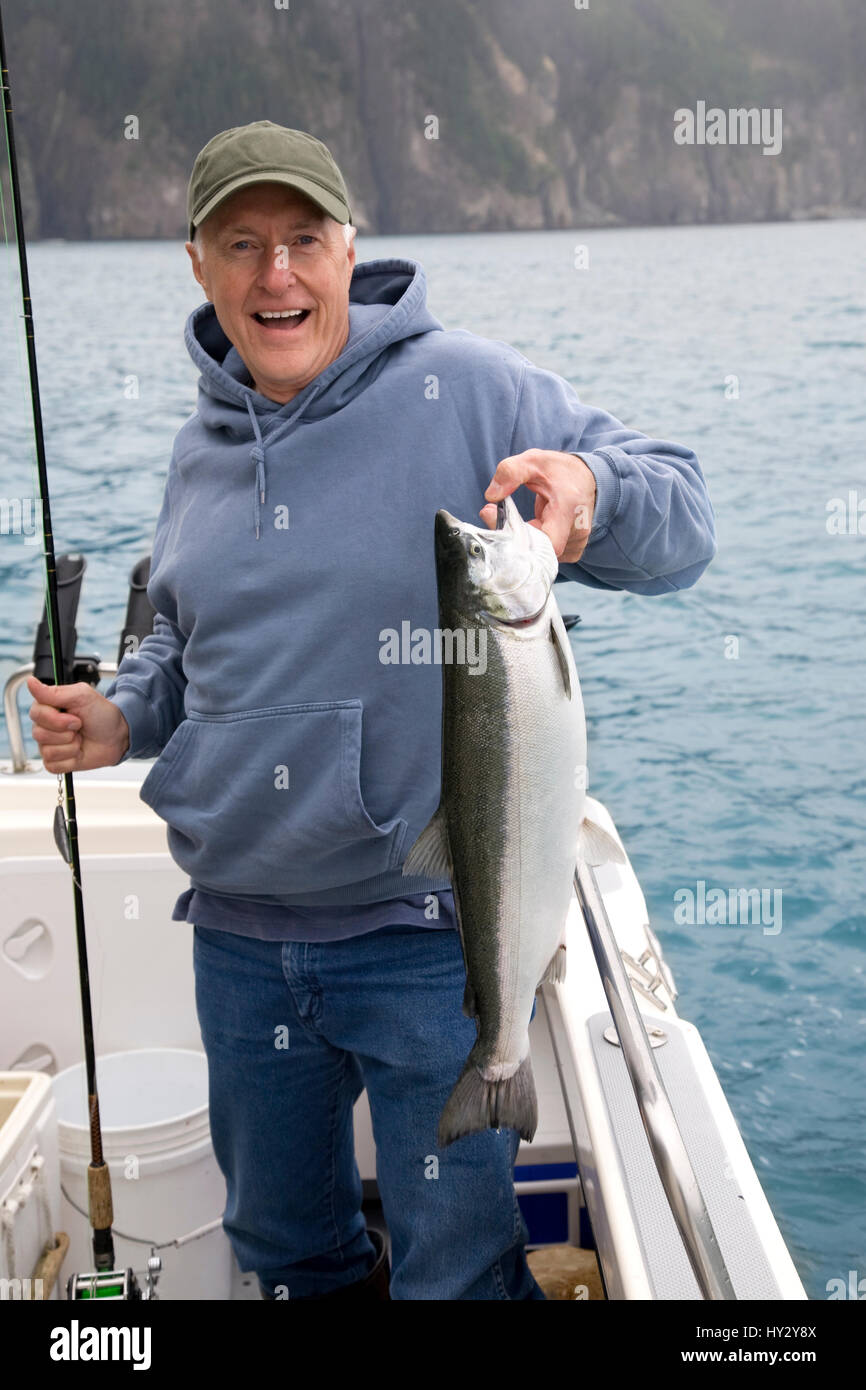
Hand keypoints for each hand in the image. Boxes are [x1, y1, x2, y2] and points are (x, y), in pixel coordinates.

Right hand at [26, 675, 129, 772]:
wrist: (118, 736)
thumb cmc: (101, 714)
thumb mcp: (82, 696)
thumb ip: (53, 692)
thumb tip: (30, 682)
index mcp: (48, 707)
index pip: (36, 714)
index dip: (56, 719)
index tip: (76, 718)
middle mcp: (45, 725)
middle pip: (39, 734)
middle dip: (66, 733)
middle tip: (80, 727)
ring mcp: (48, 744)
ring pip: (47, 751)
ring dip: (70, 746)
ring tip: (80, 739)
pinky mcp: (55, 761)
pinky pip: (53, 765)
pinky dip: (70, 760)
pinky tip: (78, 752)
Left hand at [479, 449, 596, 562]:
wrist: (586, 477)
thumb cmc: (559, 470)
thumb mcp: (533, 461)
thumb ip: (510, 473)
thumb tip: (491, 495)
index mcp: (568, 509)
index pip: (549, 544)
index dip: (523, 542)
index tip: (504, 525)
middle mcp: (578, 530)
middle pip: (541, 552)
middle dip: (516, 539)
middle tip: (500, 518)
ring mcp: (577, 543)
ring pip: (542, 557)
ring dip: (525, 543)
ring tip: (521, 521)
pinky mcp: (574, 551)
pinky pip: (548, 558)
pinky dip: (536, 548)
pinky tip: (534, 530)